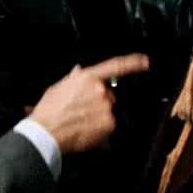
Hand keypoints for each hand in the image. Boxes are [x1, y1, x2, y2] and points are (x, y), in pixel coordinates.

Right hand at [29, 54, 148, 153]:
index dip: (132, 62)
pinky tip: (85, 130)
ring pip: (109, 111)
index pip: (115, 66)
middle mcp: (100, 90)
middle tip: (83, 111)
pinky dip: (101, 129)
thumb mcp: (58, 87)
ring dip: (100, 116)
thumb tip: (78, 72)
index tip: (145, 61)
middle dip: (100, 102)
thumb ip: (73, 79)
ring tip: (81, 122)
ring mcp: (106, 107)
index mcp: (87, 77)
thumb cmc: (49, 110)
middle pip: (109, 94)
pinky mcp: (109, 124)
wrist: (47, 131)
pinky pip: (109, 125)